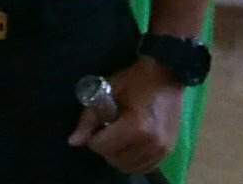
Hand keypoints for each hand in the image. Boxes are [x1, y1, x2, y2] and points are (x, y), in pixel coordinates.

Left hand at [68, 56, 183, 174]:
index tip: (97, 123)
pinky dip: (132, 160)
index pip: (102, 146)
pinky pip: (144, 167)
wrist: (167, 75)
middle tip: (107, 129)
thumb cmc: (134, 80)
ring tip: (119, 136)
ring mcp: (163, 150)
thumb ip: (89, 119)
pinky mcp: (169, 152)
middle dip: (105, 146)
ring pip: (128, 167)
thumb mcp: (106, 92)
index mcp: (137, 128)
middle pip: (114, 160)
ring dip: (117, 155)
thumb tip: (73, 141)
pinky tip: (129, 144)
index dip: (93, 135)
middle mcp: (152, 144)